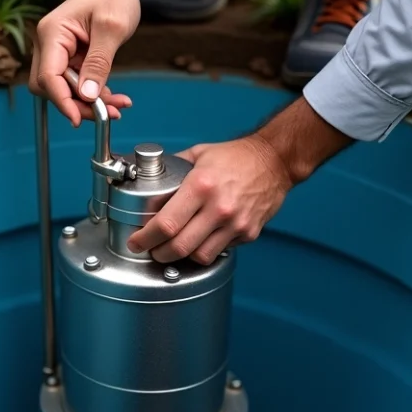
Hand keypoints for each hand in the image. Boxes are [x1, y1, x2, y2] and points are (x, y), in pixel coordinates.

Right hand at [29, 0, 142, 126]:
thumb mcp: (112, 28)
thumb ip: (99, 62)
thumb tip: (87, 94)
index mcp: (52, 33)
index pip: (48, 76)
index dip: (62, 101)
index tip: (79, 119)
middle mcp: (49, 44)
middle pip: (51, 88)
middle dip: (76, 104)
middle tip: (106, 114)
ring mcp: (58, 52)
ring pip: (64, 90)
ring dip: (88, 102)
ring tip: (118, 107)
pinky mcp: (70, 59)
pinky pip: (76, 84)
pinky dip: (93, 94)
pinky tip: (113, 99)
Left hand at [126, 135, 292, 264]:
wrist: (275, 161)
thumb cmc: (237, 156)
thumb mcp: (199, 154)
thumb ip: (173, 169)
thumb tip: (149, 180)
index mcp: (201, 186)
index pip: (166, 223)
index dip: (145, 239)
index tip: (136, 242)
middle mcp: (218, 208)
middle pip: (179, 247)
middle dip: (159, 253)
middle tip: (151, 250)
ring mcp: (235, 224)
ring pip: (199, 256)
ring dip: (182, 257)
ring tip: (175, 248)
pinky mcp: (248, 233)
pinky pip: (220, 251)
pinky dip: (206, 250)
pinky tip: (201, 240)